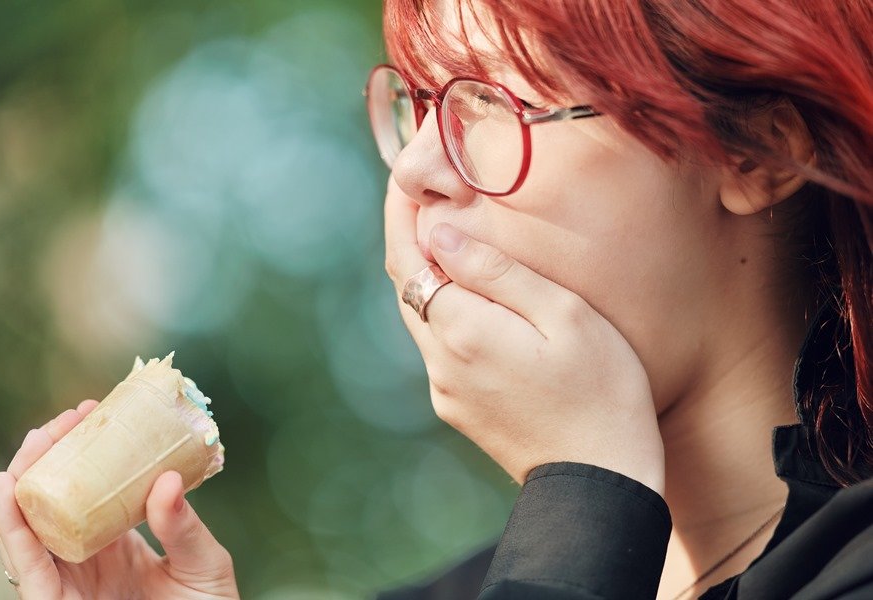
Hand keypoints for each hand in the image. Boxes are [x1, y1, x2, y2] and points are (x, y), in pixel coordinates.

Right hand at [0, 401, 239, 599]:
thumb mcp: (204, 562)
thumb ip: (185, 528)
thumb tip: (167, 480)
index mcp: (117, 545)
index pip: (87, 494)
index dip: (82, 455)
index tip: (91, 414)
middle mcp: (87, 562)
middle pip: (52, 506)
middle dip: (47, 461)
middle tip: (60, 421)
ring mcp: (71, 585)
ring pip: (31, 531)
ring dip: (25, 485)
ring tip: (31, 446)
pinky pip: (30, 572)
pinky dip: (15, 533)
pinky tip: (10, 496)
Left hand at [384, 178, 665, 493]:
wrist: (600, 481)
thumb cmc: (602, 389)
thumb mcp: (564, 315)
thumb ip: (498, 271)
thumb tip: (442, 235)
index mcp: (462, 331)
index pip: (408, 260)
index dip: (398, 216)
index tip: (401, 180)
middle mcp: (440, 362)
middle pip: (407, 287)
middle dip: (409, 240)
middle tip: (419, 198)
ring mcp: (445, 390)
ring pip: (422, 318)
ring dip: (427, 277)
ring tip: (447, 238)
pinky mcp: (457, 408)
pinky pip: (439, 347)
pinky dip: (445, 312)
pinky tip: (472, 298)